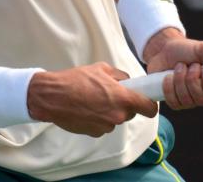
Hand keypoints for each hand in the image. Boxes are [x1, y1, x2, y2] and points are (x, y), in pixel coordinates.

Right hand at [26, 62, 157, 136]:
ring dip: (110, 111)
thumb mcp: (101, 69)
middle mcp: (117, 115)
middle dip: (125, 105)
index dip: (150, 104)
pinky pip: (103, 125)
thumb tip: (129, 82)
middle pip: (131, 113)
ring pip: (116, 119)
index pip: (149, 108)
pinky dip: (99, 118)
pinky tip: (86, 108)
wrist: (52, 97)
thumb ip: (120, 76)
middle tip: (111, 93)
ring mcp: (106, 126)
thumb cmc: (76, 80)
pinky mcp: (95, 133)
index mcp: (123, 98)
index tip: (147, 100)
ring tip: (93, 99)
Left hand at [143, 28, 202, 109]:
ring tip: (179, 67)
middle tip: (190, 65)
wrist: (164, 49)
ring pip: (187, 101)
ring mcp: (191, 101)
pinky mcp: (176, 103)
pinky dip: (169, 86)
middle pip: (202, 100)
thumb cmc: (187, 50)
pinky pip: (174, 102)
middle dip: (192, 77)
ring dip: (180, 79)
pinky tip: (169, 76)